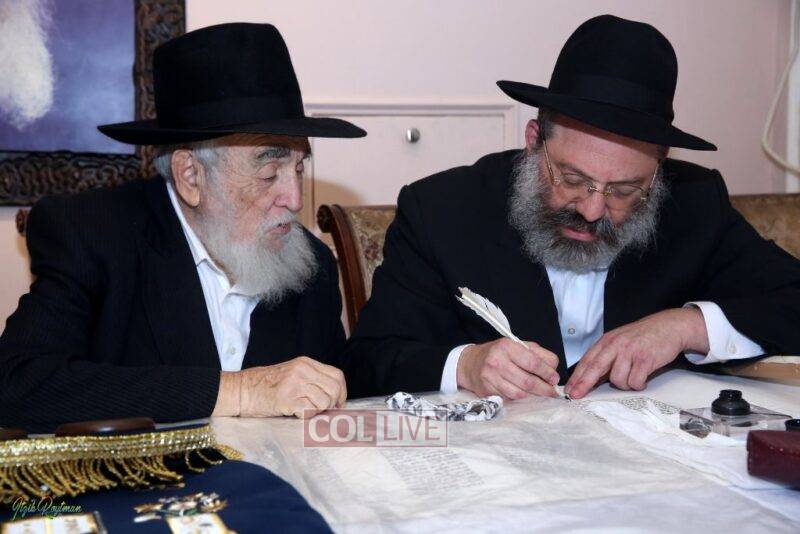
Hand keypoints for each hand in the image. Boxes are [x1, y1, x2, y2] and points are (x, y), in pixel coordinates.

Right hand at [212, 356, 346, 417]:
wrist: (240, 390)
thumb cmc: (264, 386)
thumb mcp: (291, 374)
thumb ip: (311, 380)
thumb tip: (333, 398)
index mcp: (305, 363)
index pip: (337, 376)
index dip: (341, 392)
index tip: (336, 404)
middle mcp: (302, 370)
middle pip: (334, 389)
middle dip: (333, 405)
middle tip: (322, 412)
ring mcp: (294, 383)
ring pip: (325, 401)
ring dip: (318, 411)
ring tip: (304, 411)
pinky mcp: (286, 398)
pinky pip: (310, 411)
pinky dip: (306, 417)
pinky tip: (294, 414)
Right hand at [456, 338, 560, 398]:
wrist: (470, 363)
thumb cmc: (499, 354)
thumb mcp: (517, 345)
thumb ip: (537, 354)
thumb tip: (553, 369)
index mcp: (507, 346)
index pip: (533, 362)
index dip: (547, 372)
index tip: (555, 379)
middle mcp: (497, 361)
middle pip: (528, 381)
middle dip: (544, 389)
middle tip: (553, 392)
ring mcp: (490, 377)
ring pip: (520, 393)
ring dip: (534, 397)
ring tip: (541, 395)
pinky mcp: (487, 391)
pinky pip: (510, 399)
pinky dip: (521, 399)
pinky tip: (526, 396)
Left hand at [565, 308, 707, 398]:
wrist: (669, 327)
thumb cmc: (643, 337)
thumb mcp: (619, 341)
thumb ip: (606, 357)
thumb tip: (590, 378)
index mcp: (607, 341)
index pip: (587, 360)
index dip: (577, 377)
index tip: (569, 389)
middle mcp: (616, 345)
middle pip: (595, 368)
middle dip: (584, 384)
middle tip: (576, 396)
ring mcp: (630, 351)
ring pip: (617, 379)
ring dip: (624, 385)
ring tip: (632, 378)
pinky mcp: (645, 359)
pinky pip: (635, 381)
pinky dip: (638, 385)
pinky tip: (642, 379)